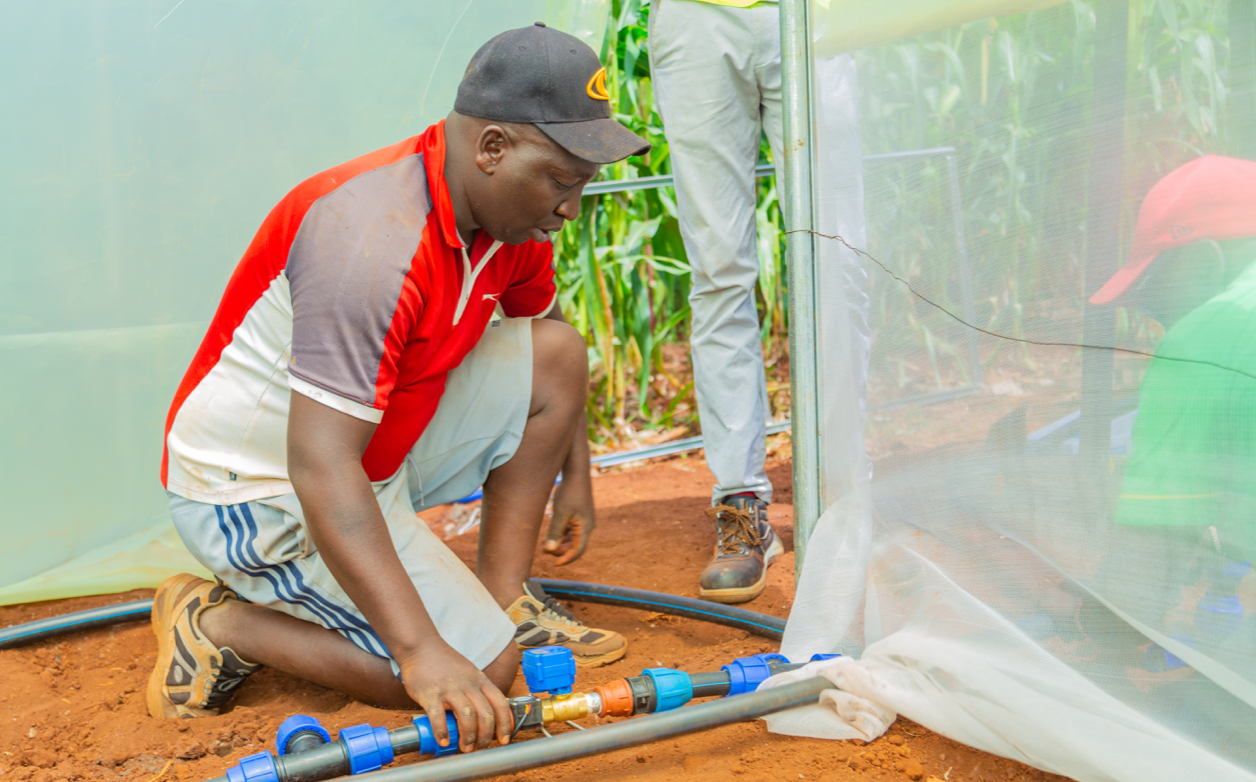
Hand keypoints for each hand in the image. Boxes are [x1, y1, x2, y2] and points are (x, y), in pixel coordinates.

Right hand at [396, 642, 512, 751]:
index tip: (504, 739)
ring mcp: (449, 688)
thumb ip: (477, 692)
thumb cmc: (444, 664)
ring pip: (467, 716)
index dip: (506, 724)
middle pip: (486, 713)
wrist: (420, 647)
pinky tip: (444, 740)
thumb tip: (485, 719)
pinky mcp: (430, 694)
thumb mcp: (469, 673)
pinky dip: (442, 731)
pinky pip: (438, 716)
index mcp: (480, 680)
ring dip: (468, 736)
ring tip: (464, 748)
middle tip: (480, 748)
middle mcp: (468, 684)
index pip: (501, 703)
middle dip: (486, 736)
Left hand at [543, 480, 594, 564]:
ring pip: (571, 538)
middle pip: (574, 545)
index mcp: (585, 527)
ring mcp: (582, 521)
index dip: (567, 559)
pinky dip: (561, 534)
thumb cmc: (569, 492)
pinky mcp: (578, 516)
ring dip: (559, 542)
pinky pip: (570, 530)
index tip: (555, 564)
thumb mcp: (560, 513)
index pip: (578, 550)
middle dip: (560, 550)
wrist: (576, 474)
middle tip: (544, 549)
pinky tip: (550, 534)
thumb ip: (555, 532)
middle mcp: (586, 526)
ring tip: (544, 543)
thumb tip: (550, 550)